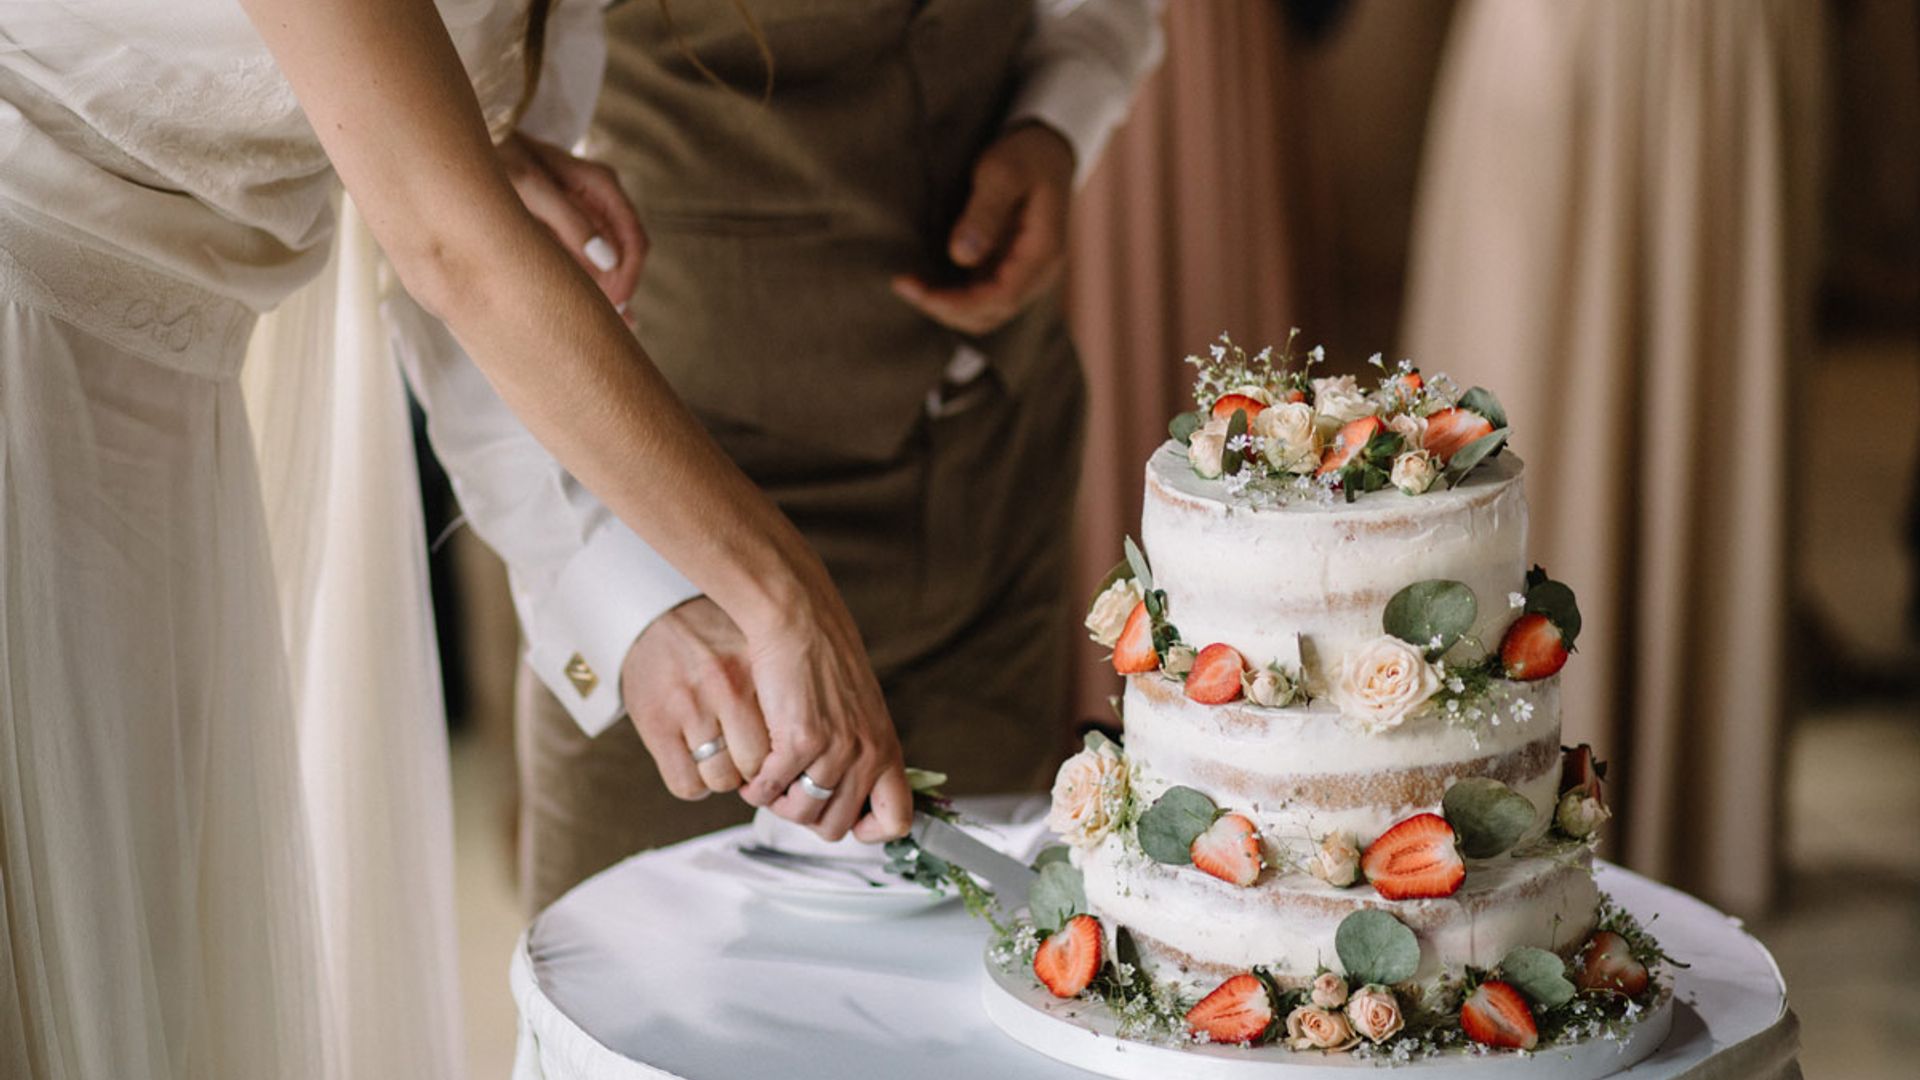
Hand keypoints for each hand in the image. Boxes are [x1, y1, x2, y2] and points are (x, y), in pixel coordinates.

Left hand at [498, 132, 645, 320]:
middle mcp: (601, 198)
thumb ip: (569, 221)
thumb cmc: (497, 157)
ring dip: (608, 292)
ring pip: (611, 261)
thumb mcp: (529, 186)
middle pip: (627, 254)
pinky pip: (590, 260)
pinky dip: (592, 285)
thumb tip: (608, 261)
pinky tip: (593, 311)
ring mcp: (587, 212)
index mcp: (600, 184)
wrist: (466, 146)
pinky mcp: (569, 225)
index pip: (634, 238)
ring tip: (598, 325)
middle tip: (603, 324)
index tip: (614, 306)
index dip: (628, 277)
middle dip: (620, 290)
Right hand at [621, 598, 770, 800]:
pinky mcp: (657, 724)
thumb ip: (778, 688)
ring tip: (717, 756)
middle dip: (753, 771)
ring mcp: (690, 706)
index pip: (790, 737)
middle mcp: (727, 686)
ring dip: (722, 777)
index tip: (775, 751)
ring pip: (722, 780)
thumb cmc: (711, 640)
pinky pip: (687, 785)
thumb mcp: (755, 650)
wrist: (651, 616)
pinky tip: (693, 762)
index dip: (783, 754)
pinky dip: (693, 784)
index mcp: (758, 666)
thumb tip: (806, 746)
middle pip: (758, 764)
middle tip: (743, 756)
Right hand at [733, 569, 912, 842]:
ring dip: (777, 803)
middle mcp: (867, 754)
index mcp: (885, 748)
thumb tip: (840, 791)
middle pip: (835, 828)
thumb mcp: (857, 709)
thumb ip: (857, 748)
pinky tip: (754, 769)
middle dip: (805, 817)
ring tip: (768, 778)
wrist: (799, 618)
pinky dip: (756, 787)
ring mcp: (836, 750)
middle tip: (787, 791)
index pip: (897, 820)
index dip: (868, 831)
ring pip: (800, 815)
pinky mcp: (801, 740)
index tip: (843, 818)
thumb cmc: (822, 658)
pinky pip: (770, 791)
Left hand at [891, 122, 1075, 335]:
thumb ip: (984, 212)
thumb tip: (961, 257)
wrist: (1046, 148)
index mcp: (1043, 251)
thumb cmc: (1025, 154)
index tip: (922, 294)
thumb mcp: (1002, 172)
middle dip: (947, 308)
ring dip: (947, 307)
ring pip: (985, 312)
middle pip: (992, 313)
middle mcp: (1038, 272)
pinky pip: (980, 296)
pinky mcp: (1007, 268)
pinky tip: (926, 281)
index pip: (1003, 297)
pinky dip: (953, 297)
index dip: (961, 304)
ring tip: (910, 285)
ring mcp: (1023, 273)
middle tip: (905, 285)